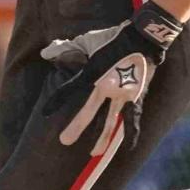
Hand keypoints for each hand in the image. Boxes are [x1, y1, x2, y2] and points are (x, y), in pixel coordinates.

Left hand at [41, 0, 183, 154]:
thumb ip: (66, 48)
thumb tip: (45, 53)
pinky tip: (129, 147)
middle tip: (64, 141)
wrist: (144, 36)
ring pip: (110, 120)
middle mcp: (106, 86)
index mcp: (92, 72)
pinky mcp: (137, 97)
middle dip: (76, 127)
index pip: (69, 89)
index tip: (45, 113)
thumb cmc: (114, 38)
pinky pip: (133, 119)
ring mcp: (122, 94)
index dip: (57, 101)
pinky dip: (131, 133)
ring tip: (93, 153)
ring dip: (102, 138)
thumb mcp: (89, 40)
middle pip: (88, 111)